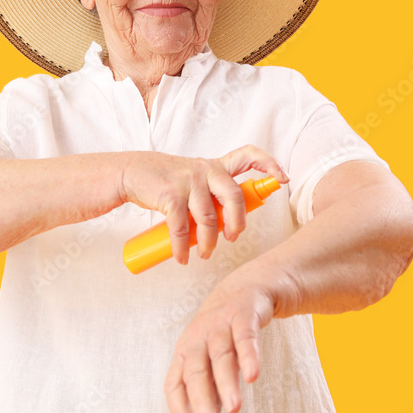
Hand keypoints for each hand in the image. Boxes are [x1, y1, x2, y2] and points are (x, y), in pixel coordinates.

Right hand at [119, 145, 287, 263]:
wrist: (129, 173)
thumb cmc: (163, 182)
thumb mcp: (193, 181)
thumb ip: (211, 194)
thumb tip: (230, 223)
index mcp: (214, 166)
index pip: (248, 156)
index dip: (269, 165)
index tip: (283, 179)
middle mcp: (205, 169)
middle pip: (235, 196)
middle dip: (238, 223)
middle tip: (233, 238)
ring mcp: (188, 181)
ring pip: (209, 218)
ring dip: (208, 243)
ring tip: (203, 254)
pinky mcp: (170, 194)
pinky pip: (181, 228)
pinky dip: (182, 247)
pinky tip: (182, 257)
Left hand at [164, 277, 275, 412]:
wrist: (246, 288)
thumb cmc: (224, 331)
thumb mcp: (211, 360)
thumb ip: (208, 391)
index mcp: (185, 352)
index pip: (175, 383)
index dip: (180, 409)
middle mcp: (198, 338)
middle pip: (196, 371)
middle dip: (202, 400)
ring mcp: (220, 324)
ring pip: (221, 355)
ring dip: (226, 383)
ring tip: (233, 408)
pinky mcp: (243, 314)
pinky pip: (246, 336)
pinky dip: (249, 355)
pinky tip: (253, 376)